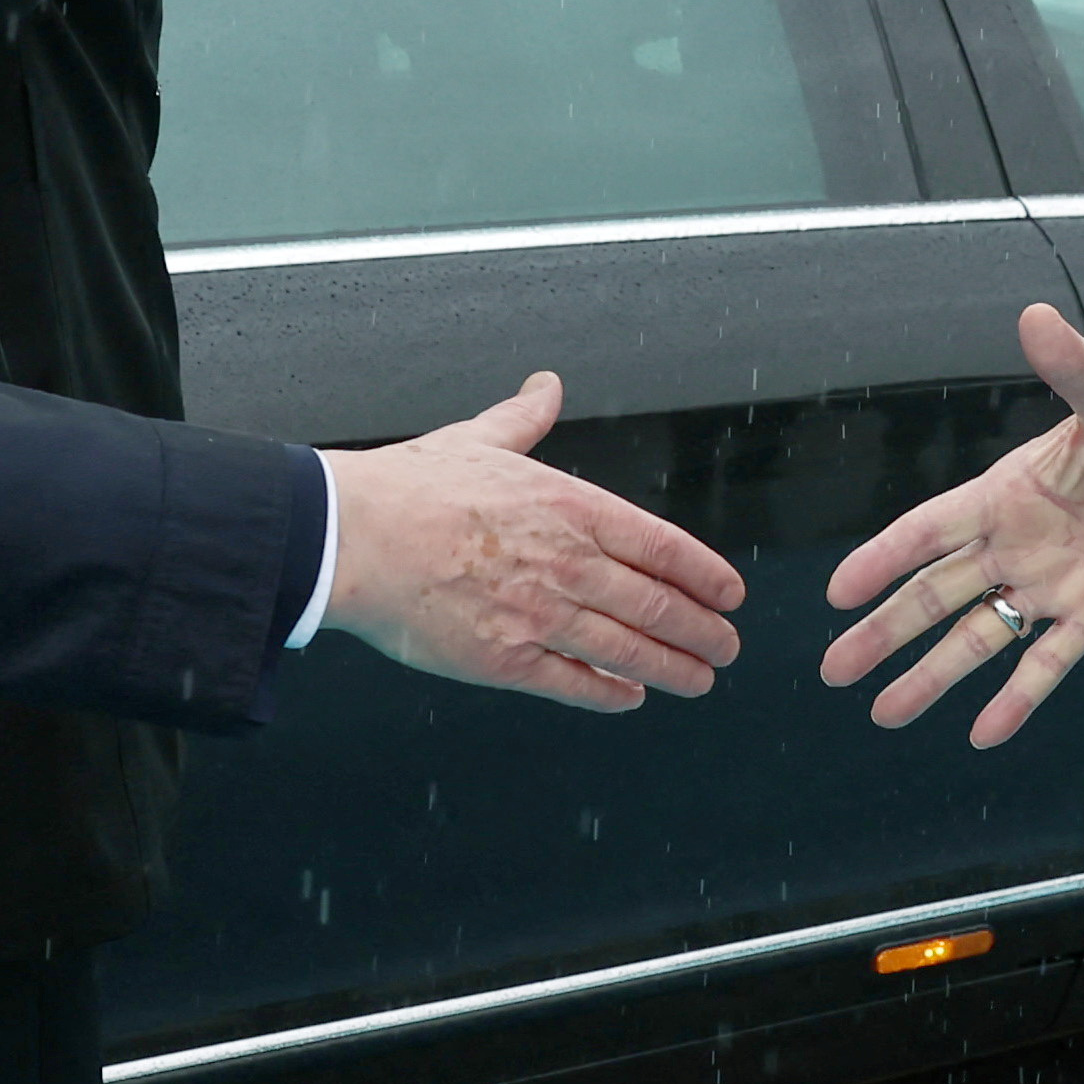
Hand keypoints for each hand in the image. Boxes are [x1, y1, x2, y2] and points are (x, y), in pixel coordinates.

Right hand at [320, 371, 745, 711]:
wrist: (354, 536)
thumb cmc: (410, 487)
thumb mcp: (479, 439)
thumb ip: (524, 418)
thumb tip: (546, 387)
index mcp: (569, 506)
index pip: (661, 546)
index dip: (705, 574)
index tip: (730, 593)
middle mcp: (567, 562)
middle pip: (657, 604)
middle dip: (703, 630)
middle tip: (728, 644)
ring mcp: (540, 614)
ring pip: (627, 649)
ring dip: (673, 667)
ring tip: (700, 678)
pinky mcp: (505, 659)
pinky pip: (574, 683)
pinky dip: (610, 693)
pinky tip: (630, 696)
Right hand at [820, 302, 1083, 747]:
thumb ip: (1071, 366)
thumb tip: (1035, 317)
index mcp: (1007, 492)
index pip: (929, 530)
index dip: (882, 559)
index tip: (837, 593)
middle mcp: (1016, 544)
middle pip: (936, 595)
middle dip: (884, 632)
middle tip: (835, 668)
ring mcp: (1051, 585)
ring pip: (978, 637)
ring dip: (932, 675)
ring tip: (888, 712)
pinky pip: (1048, 663)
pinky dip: (1017, 699)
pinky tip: (984, 732)